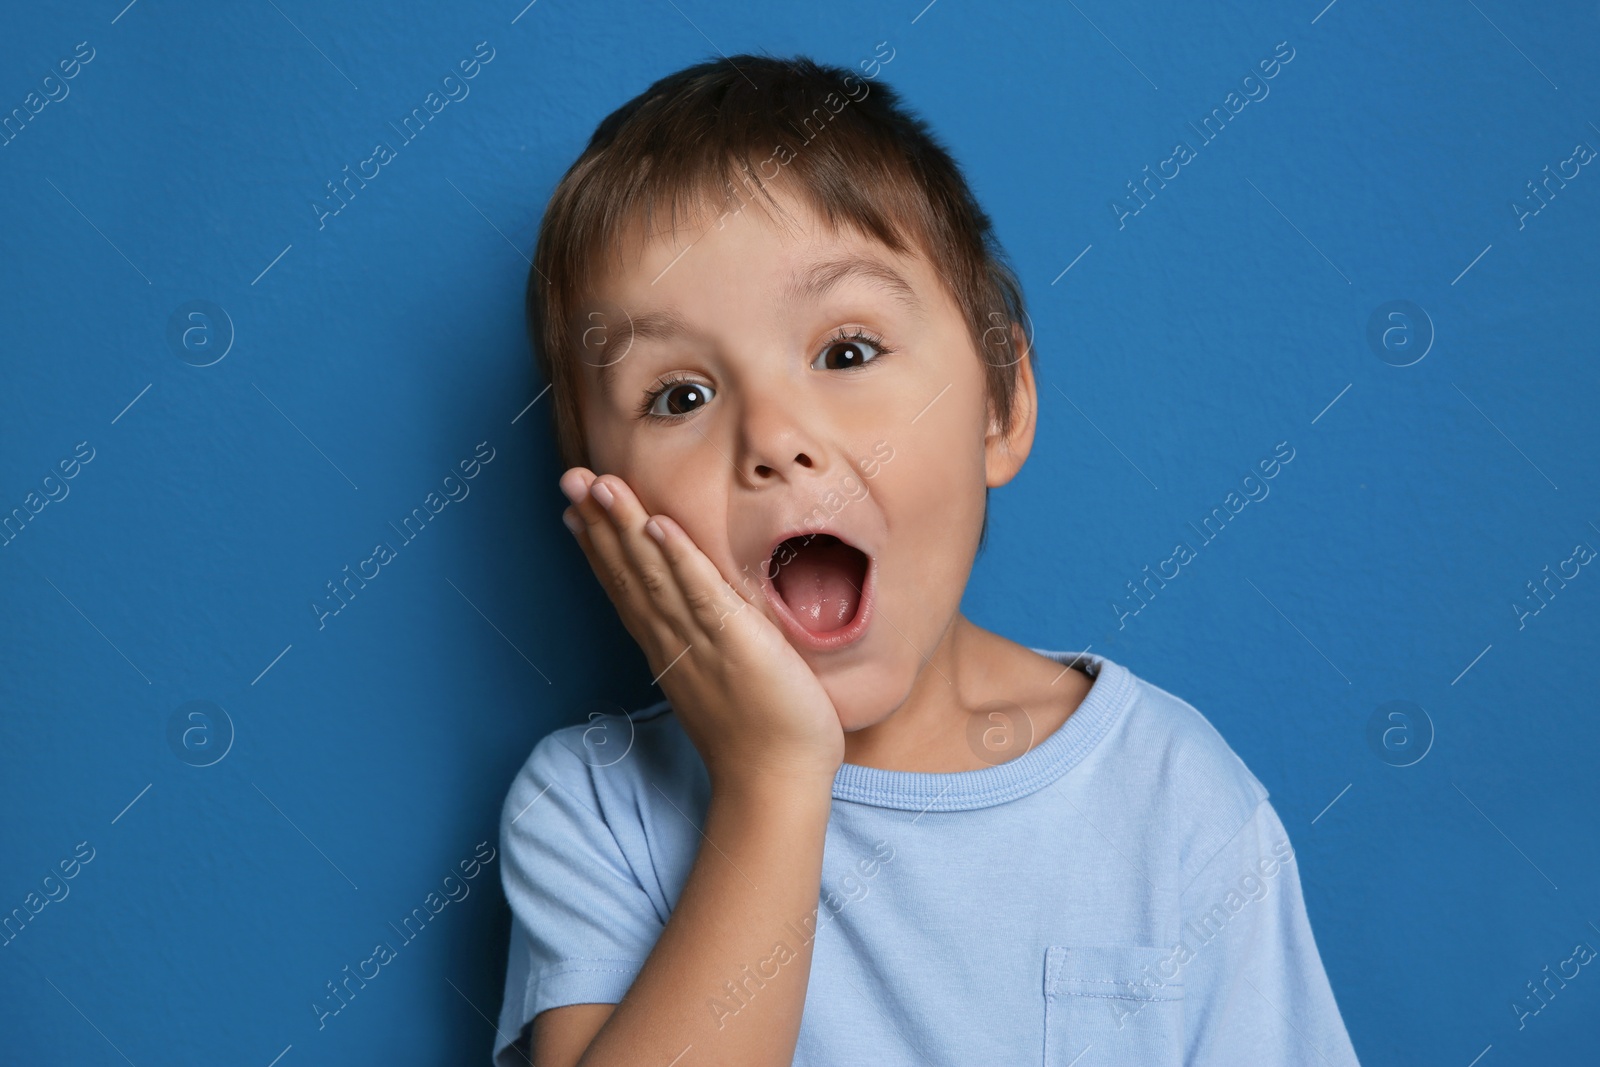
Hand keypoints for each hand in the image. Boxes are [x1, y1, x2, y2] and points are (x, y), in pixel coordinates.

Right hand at [559, 467, 844, 794]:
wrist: (775, 780)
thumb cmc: (760, 734)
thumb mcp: (720, 680)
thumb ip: (707, 646)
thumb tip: (702, 620)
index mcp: (668, 647)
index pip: (625, 586)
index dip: (598, 546)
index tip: (574, 509)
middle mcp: (672, 640)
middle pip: (627, 571)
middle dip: (599, 522)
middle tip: (570, 477)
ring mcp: (698, 640)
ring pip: (652, 572)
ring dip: (625, 526)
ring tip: (600, 484)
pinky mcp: (733, 641)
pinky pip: (698, 592)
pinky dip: (677, 558)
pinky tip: (657, 524)